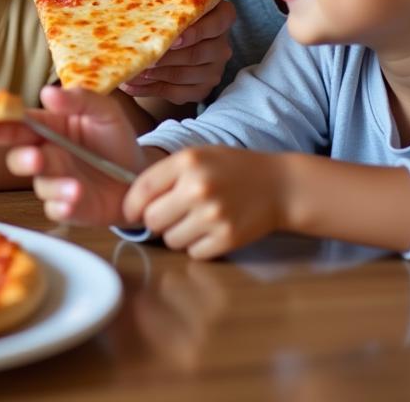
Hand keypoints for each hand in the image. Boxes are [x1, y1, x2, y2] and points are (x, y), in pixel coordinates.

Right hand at [0, 85, 148, 225]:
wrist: (139, 175)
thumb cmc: (114, 138)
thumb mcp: (104, 111)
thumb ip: (79, 99)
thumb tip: (48, 93)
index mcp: (48, 127)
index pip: (16, 124)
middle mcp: (45, 154)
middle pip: (18, 158)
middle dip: (22, 159)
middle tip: (35, 158)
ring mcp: (54, 182)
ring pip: (40, 185)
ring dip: (55, 185)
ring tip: (77, 186)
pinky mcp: (67, 207)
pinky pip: (56, 209)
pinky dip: (64, 206)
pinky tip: (76, 200)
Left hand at [120, 0, 234, 103]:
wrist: (173, 45)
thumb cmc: (171, 17)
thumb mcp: (174, 4)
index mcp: (221, 16)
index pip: (220, 22)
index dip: (197, 31)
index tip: (173, 38)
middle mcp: (222, 45)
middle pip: (197, 53)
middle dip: (167, 56)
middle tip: (143, 56)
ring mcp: (214, 70)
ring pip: (184, 74)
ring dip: (155, 73)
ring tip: (132, 69)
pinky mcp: (202, 90)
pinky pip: (176, 93)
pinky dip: (150, 89)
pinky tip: (130, 85)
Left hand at [123, 146, 285, 258]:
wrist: (278, 185)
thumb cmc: (231, 168)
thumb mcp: (197, 156)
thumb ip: (166, 173)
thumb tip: (131, 201)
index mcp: (186, 162)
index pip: (142, 189)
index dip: (131, 205)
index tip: (132, 212)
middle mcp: (197, 188)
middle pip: (152, 219)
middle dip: (156, 221)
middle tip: (170, 215)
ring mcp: (213, 215)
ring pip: (171, 240)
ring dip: (177, 235)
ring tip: (194, 220)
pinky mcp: (227, 238)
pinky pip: (194, 253)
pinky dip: (197, 246)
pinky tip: (210, 231)